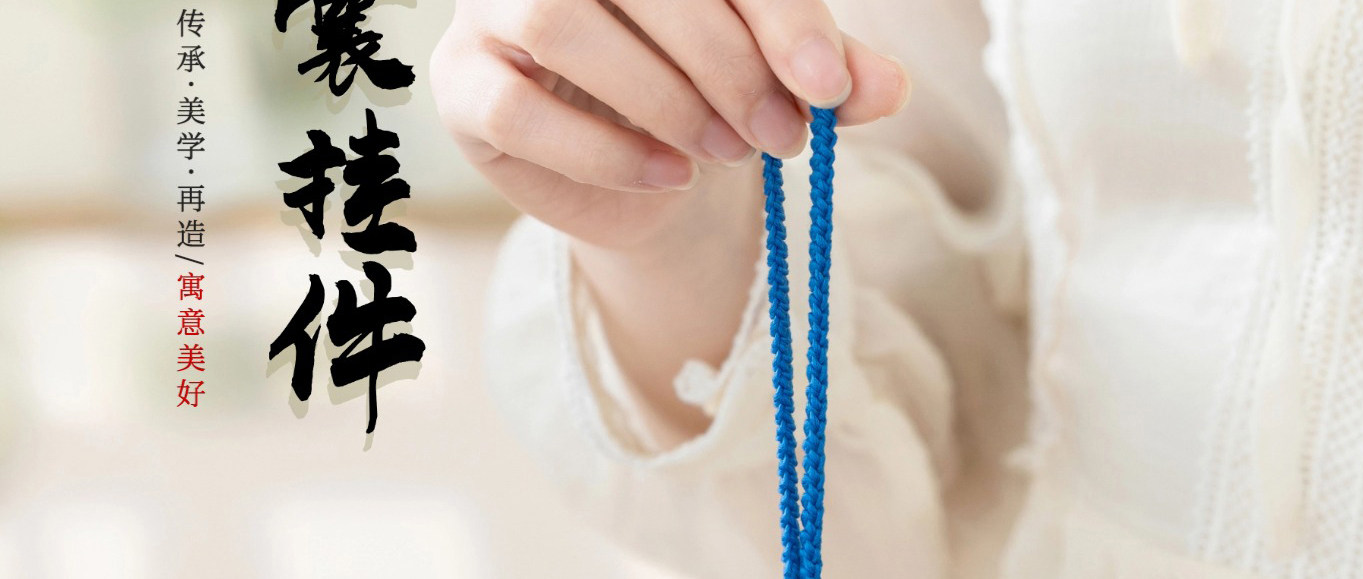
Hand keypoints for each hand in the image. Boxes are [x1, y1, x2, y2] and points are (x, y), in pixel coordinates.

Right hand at [430, 0, 908, 248]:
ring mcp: (494, 9)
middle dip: (726, 61)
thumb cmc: (714, 94)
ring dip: (662, 97)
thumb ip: (828, 71)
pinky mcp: (463, 84)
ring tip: (725, 149)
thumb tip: (887, 87)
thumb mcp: (780, 76)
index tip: (829, 85)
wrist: (654, 172)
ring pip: (559, 23)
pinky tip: (668, 176)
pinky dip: (605, 151)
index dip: (775, 10)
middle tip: (782, 135)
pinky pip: (516, 110)